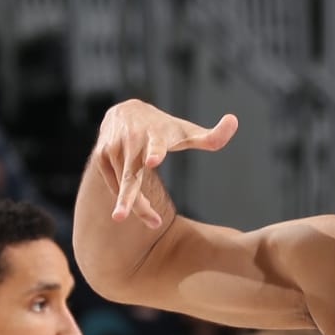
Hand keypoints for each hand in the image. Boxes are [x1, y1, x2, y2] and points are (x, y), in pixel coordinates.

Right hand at [95, 99, 237, 229]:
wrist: (126, 111)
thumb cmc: (162, 128)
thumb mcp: (186, 132)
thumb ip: (211, 136)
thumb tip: (234, 121)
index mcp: (155, 135)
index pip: (156, 145)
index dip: (155, 153)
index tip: (152, 161)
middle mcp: (132, 142)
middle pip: (130, 175)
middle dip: (127, 197)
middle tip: (119, 217)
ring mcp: (113, 149)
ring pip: (123, 186)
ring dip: (135, 206)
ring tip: (154, 223)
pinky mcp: (100, 156)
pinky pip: (114, 185)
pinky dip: (124, 197)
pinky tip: (138, 206)